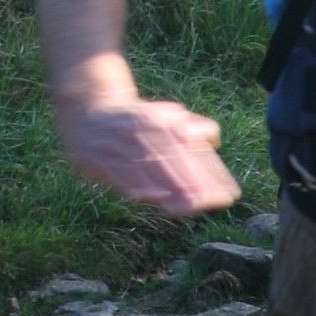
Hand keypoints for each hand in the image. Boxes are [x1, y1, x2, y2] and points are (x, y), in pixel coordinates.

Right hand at [54, 93, 240, 214]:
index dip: (211, 175)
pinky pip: (121, 174)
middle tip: (209, 204)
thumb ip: (193, 128)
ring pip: (149, 170)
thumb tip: (213, 141)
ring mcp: (122, 146)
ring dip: (170, 189)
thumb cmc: (135, 118)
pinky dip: (137, 185)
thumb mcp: (166, 115)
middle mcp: (145, 134)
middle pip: (174, 163)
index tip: (228, 194)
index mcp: (163, 124)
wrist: (88, 107)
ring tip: (189, 207)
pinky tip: (153, 199)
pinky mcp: (101, 158)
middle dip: (193, 185)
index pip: (193, 153)